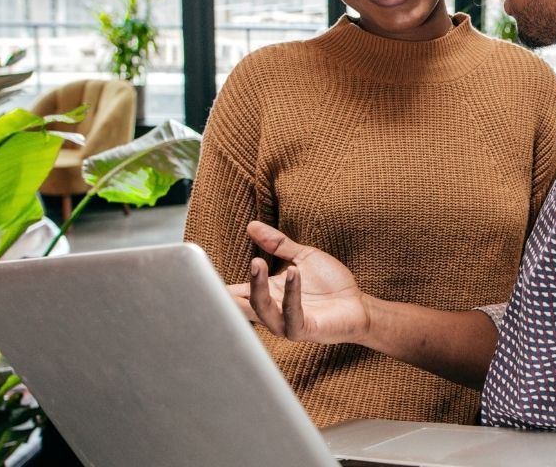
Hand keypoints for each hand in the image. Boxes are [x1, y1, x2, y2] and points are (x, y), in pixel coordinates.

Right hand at [224, 221, 372, 344]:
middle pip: (239, 303)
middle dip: (227, 289)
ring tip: (257, 262)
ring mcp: (285, 323)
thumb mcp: (302, 257)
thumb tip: (252, 225)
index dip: (215, 285)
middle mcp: (271, 311)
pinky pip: (291, 315)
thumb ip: (278, 244)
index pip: (233, 292)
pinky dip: (290, 295)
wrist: (359, 305)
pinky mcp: (304, 330)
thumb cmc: (330, 285)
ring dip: (256, 287)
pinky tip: (292, 273)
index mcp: (266, 294)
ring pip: (260, 310)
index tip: (195, 271)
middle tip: (215, 267)